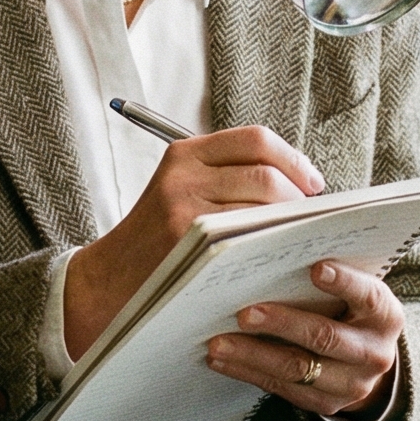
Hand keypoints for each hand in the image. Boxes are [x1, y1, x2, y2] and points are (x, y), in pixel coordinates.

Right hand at [63, 125, 323, 357]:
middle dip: (298, 196)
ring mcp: (184, 208)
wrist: (108, 281)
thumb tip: (298, 183)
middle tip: (310, 218)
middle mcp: (183, 174)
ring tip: (297, 238)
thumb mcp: (179, 191)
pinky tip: (278, 256)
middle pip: (265, 173)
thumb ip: (225, 178)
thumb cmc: (156, 240)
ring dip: (290, 223)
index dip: (293, 159)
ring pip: (262, 205)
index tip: (312, 183)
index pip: (255, 139)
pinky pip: (249, 236)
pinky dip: (272, 244)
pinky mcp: (188, 240)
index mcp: (185, 154)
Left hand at [206, 260, 402, 419]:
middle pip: (325, 337)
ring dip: (253, 354)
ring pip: (297, 369)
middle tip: (244, 312)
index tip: (315, 268)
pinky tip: (221, 360)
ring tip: (218, 342)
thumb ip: (330, 272)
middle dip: (282, 323)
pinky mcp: (326, 404)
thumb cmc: (350, 309)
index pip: (368, 296)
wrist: (366, 361)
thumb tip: (275, 245)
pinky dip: (248, 372)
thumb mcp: (354, 291)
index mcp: (386, 315)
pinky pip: (282, 389)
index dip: (344, 282)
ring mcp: (352, 384)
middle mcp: (375, 353)